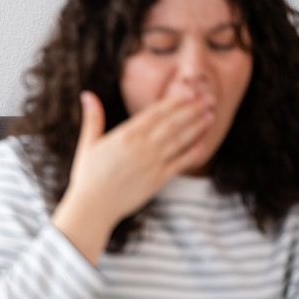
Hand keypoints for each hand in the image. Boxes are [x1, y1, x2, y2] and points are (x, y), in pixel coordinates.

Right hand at [70, 88, 214, 224]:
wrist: (93, 207)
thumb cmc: (88, 176)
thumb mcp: (88, 144)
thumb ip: (93, 118)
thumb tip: (87, 94)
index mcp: (125, 135)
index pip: (156, 112)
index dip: (175, 101)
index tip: (189, 91)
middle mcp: (142, 147)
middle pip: (173, 123)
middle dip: (192, 109)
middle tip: (208, 97)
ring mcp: (152, 164)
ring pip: (180, 140)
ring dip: (197, 126)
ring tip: (210, 115)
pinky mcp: (158, 180)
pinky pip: (181, 163)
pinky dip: (193, 152)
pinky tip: (203, 143)